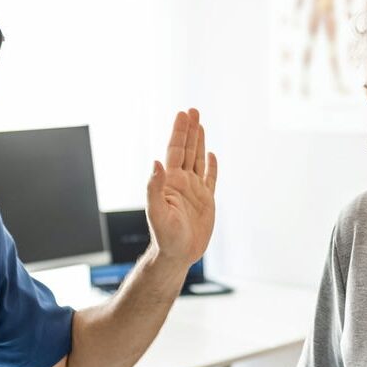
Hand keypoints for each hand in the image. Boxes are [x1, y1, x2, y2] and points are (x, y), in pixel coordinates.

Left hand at [146, 108, 216, 268]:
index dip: (179, 132)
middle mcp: (182, 183)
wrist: (177, 255)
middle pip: (187, 150)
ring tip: (200, 124)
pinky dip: (212, 166)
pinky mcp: (206, 202)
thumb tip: (155, 163)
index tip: (183, 115)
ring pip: (198, 160)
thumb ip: (154, 187)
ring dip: (199, 142)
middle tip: (193, 111)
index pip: (175, 151)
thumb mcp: (157, 212)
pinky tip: (212, 155)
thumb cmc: (165, 237)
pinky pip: (210, 179)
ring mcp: (194, 191)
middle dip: (189, 130)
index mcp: (170, 182)